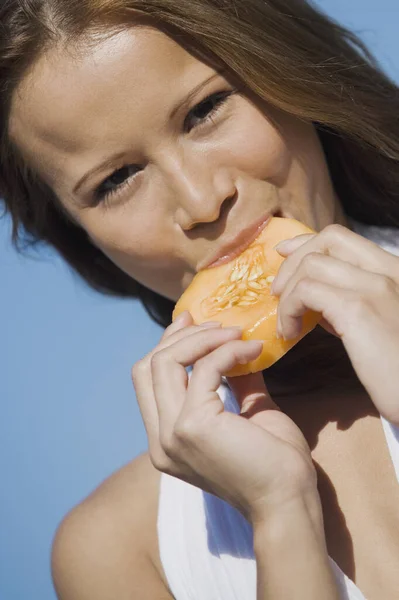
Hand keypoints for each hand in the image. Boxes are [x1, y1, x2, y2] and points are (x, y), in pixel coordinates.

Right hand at [132, 312, 316, 524]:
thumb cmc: (274, 463)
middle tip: (217, 323)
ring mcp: (172, 435)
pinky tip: (252, 349)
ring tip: (236, 333)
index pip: (146, 379)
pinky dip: (227, 351)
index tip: (193, 321)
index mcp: (166, 439)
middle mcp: (161, 439)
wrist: (289, 502)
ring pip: (165, 362)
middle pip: (147, 366)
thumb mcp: (247, 412)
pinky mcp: (193, 427)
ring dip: (203, 338)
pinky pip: (204, 369)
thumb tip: (232, 346)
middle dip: (181, 336)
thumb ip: (232, 381)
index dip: (167, 345)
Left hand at [271, 223, 398, 423]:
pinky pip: (305, 291)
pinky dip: (288, 310)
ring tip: (285, 322)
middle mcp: (389, 270)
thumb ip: (350, 306)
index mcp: (395, 272)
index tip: (284, 252)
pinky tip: (290, 333)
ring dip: (289, 292)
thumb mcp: (378, 327)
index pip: (343, 237)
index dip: (307, 241)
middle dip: (293, 261)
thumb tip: (315, 300)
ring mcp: (376, 286)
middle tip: (277, 292)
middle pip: (328, 239)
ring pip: (312, 263)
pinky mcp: (358, 309)